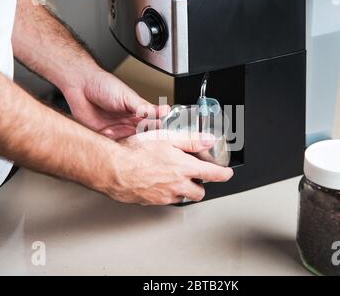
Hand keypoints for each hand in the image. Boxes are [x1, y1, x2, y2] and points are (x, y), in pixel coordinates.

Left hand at [63, 70, 168, 139]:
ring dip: (125, 139)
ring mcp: (116, 129)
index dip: (157, 130)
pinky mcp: (103, 134)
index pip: (152, 124)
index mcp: (137, 112)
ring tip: (122, 131)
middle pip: (140, 136)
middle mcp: (128, 122)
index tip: (161, 134)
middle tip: (142, 136)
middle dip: (142, 139)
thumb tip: (164, 111)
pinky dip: (111, 140)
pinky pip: (110, 143)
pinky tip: (109, 131)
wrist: (80, 85)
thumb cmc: (103, 85)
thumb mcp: (128, 97)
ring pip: (126, 142)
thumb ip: (145, 108)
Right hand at [101, 130, 233, 205]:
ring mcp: (165, 196)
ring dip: (183, 189)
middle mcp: (178, 185)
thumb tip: (210, 139)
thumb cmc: (135, 151)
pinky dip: (167, 193)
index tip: (227, 173)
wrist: (112, 168)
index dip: (224, 174)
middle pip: (200, 192)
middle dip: (200, 184)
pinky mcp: (152, 202)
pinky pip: (166, 200)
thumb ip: (192, 139)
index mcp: (185, 168)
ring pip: (183, 197)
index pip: (214, 175)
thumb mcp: (167, 137)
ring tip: (172, 176)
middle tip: (194, 174)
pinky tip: (158, 181)